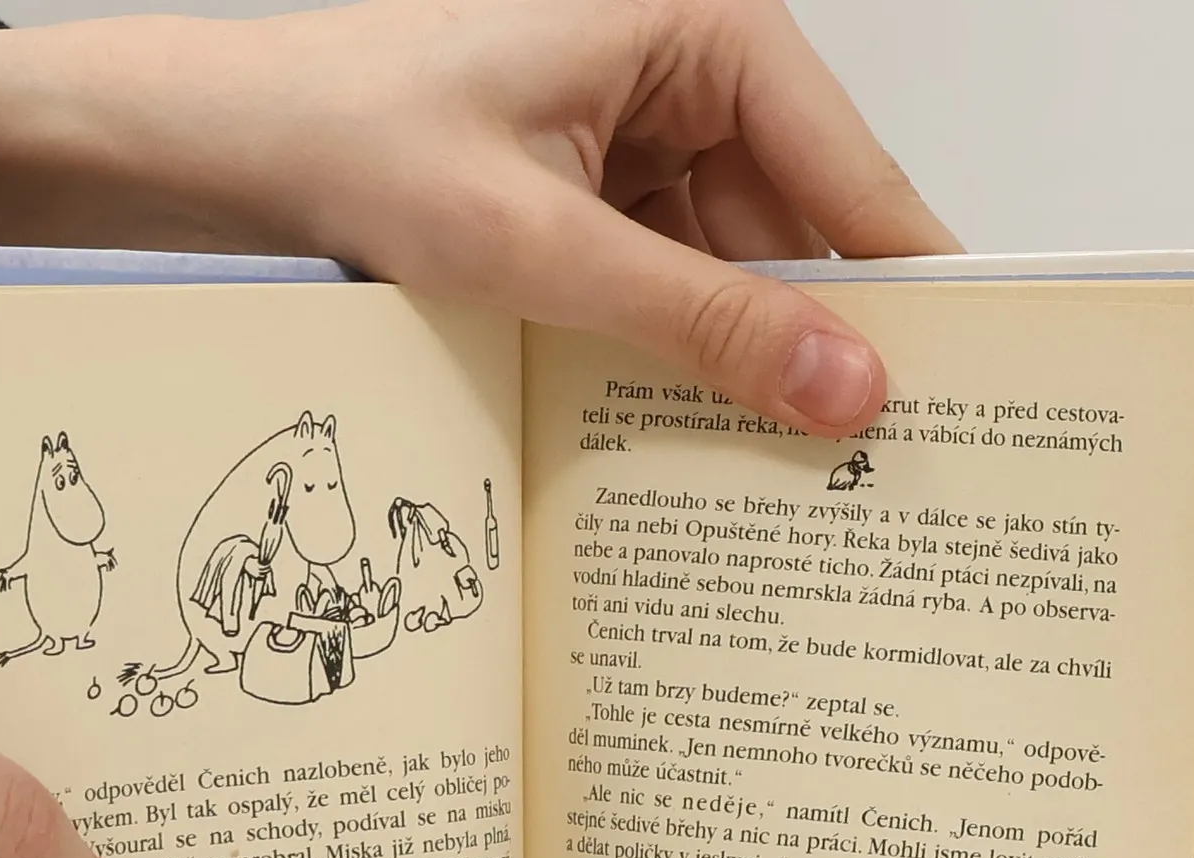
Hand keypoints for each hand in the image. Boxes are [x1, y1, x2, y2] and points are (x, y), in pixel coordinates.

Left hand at [0, 0, 956, 435]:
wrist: (223, 147)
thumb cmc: (351, 139)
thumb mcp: (540, 246)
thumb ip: (700, 322)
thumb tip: (845, 388)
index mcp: (706, 28)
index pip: (858, 176)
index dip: (912, 294)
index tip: (969, 397)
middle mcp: (693, 70)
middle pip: (806, 233)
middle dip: (820, 348)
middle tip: (865, 477)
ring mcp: (648, 136)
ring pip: (743, 271)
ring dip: (744, 365)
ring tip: (780, 477)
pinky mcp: (602, 193)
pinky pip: (678, 282)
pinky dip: (680, 355)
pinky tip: (688, 434)